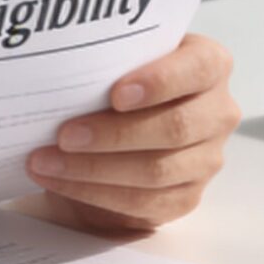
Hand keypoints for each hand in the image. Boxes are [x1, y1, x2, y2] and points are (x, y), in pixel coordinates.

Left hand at [24, 32, 239, 233]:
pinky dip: (93, 192)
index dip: (159, 81)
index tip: (116, 94)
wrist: (118, 127)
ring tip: (47, 160)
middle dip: (113, 134)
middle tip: (64, 135)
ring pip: (156, 171)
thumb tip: (62, 74)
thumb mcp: (122, 62)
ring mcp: (206, 158)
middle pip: (175, 128)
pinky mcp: (187, 196)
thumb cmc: (120, 83)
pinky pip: (142, 202)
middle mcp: (217, 112)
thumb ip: (111, 63)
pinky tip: (59, 180)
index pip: (197, 69)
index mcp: (209, 65)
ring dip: (93, 169)